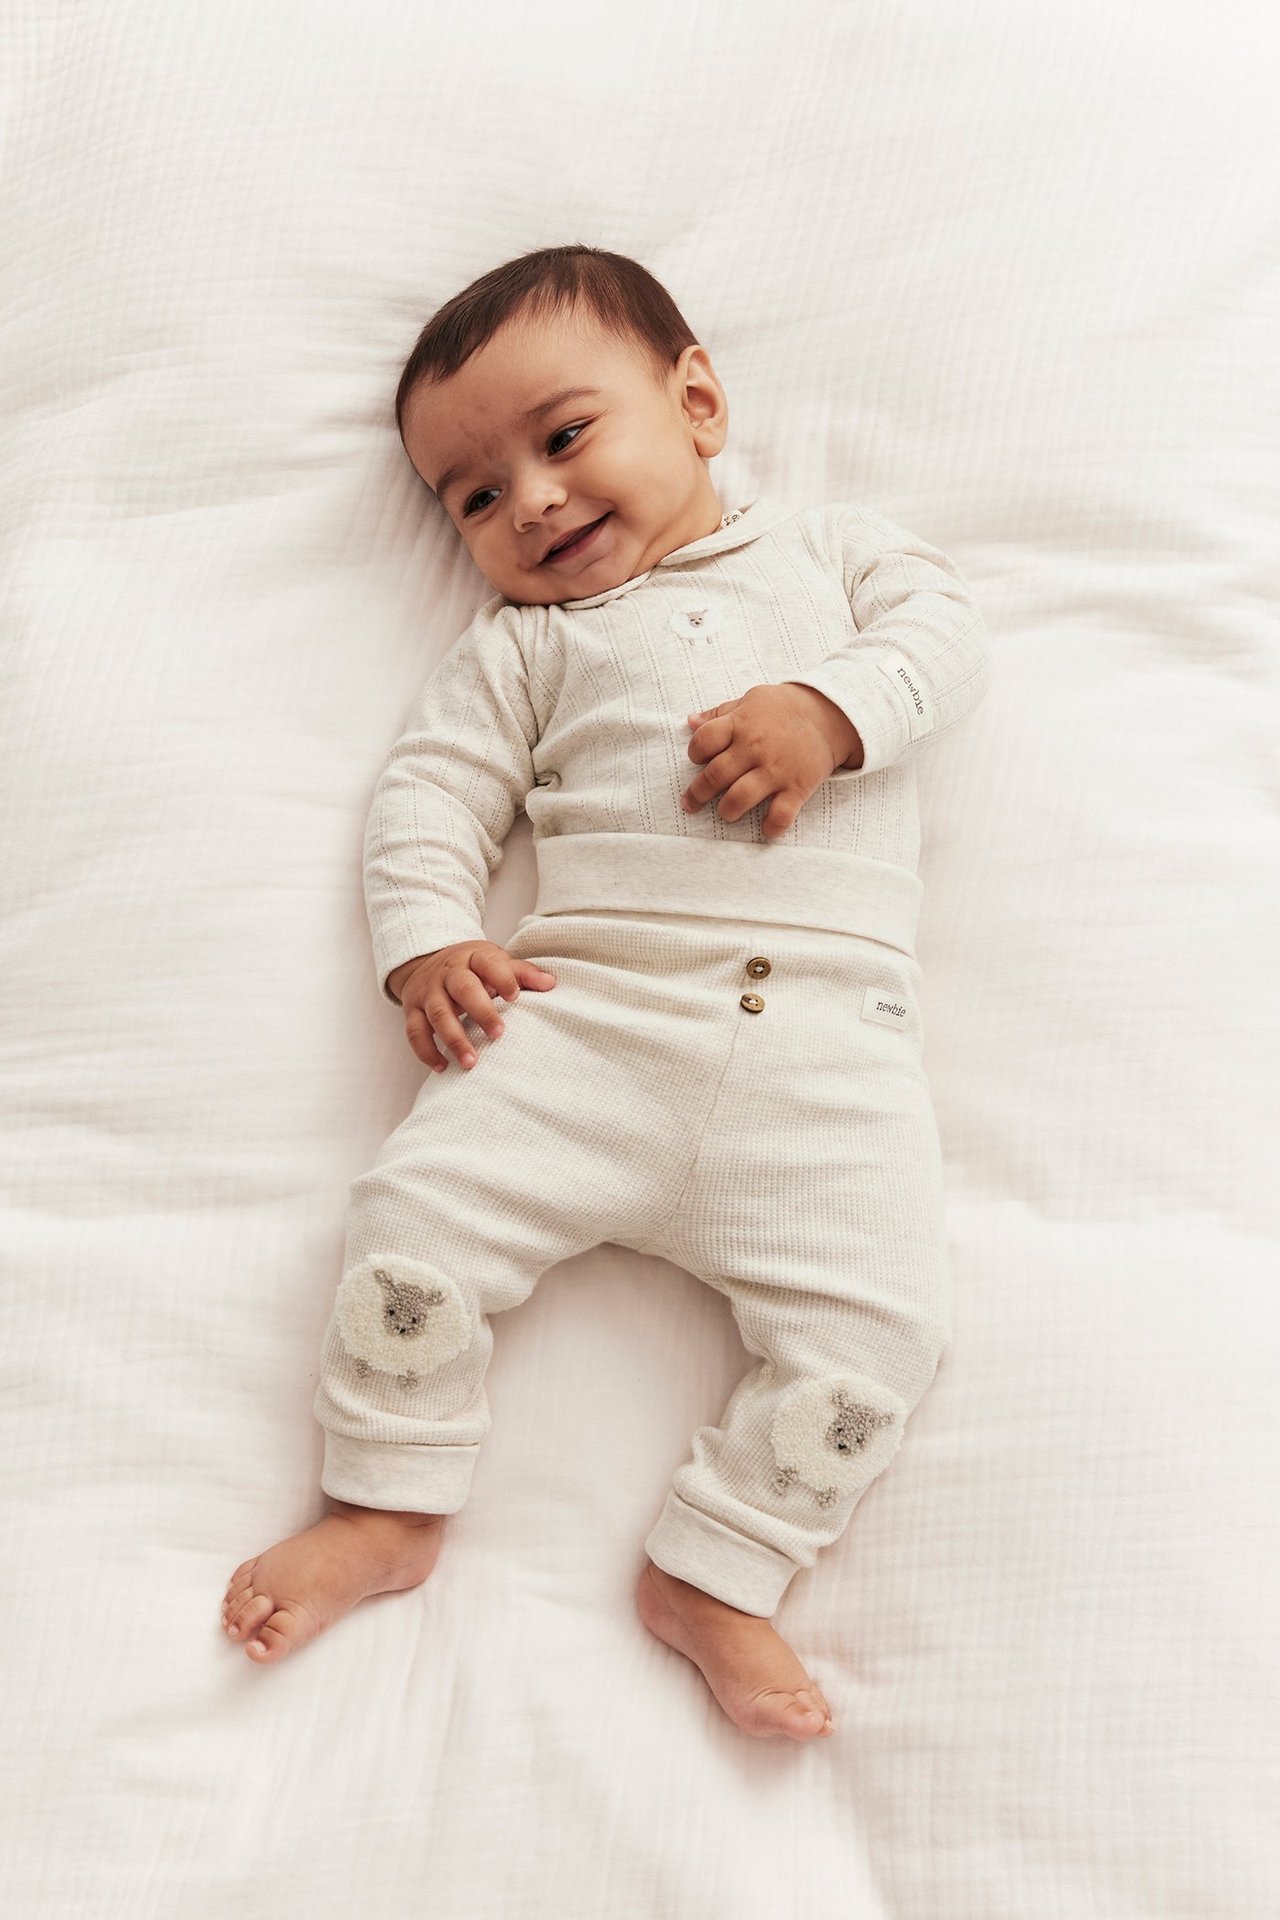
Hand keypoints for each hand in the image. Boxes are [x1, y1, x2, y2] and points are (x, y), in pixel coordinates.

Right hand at [390, 942, 556, 1072]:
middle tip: (499, 1034)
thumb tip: (551, 984)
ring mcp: (428, 992)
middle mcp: (448, 974)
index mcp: (473, 958)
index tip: (515, 996)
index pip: (488, 963)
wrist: (425, 961)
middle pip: (462, 989)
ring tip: (471, 1062)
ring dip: (454, 1039)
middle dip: (480, 1011)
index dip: (502, 978)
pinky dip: (426, 1051)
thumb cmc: (471, 967)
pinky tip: (443, 1067)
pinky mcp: (412, 1010)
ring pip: (438, 1014)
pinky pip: (414, 1032)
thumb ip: (522, 973)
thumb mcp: (494, 961)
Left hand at [681, 683, 862, 840]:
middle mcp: (755, 748)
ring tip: (727, 813)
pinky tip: (766, 830)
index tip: (698, 761)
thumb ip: (720, 713)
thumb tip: (690, 722)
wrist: (830, 715)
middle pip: (716, 775)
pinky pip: (781, 814)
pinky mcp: (798, 786)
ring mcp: (776, 769)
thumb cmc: (784, 708)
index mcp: (740, 724)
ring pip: (740, 798)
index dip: (695, 753)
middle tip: (692, 803)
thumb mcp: (750, 701)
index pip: (704, 741)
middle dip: (698, 793)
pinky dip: (772, 827)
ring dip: (727, 811)